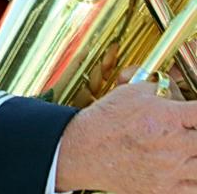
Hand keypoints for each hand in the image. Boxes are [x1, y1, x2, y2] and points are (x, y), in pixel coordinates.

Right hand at [56, 80, 196, 192]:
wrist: (83, 151)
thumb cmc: (105, 121)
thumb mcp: (132, 92)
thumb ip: (161, 87)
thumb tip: (176, 85)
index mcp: (168, 118)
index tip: (195, 113)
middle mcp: (173, 145)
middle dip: (196, 132)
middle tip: (188, 130)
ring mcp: (171, 170)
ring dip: (196, 156)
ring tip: (186, 150)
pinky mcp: (165, 189)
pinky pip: (194, 189)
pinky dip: (193, 179)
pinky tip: (185, 168)